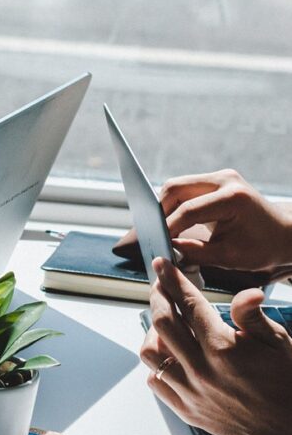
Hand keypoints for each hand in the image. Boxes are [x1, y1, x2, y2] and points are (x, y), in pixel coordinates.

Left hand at [140, 257, 291, 434]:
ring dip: (153, 333)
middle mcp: (202, 370)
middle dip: (158, 298)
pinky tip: (169, 355)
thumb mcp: (277, 342)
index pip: (189, 304)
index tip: (162, 266)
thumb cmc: (287, 381)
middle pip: (162, 323)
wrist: (291, 427)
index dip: (172, 280)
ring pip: (151, 354)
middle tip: (160, 287)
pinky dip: (156, 365)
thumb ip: (253, 316)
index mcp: (224, 348)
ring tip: (164, 323)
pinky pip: (156, 382)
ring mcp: (191, 393)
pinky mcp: (187, 411)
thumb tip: (247, 292)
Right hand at [161, 169, 291, 271]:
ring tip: (163, 230)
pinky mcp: (216, 181)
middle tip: (155, 235)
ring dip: (165, 207)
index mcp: (232, 198)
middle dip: (160, 212)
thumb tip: (168, 250)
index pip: (188, 210)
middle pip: (175, 188)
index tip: (158, 244)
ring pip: (177, 186)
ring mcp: (220, 177)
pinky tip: (173, 223)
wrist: (283, 234)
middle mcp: (225, 180)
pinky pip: (186, 189)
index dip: (168, 228)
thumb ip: (195, 252)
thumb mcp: (229, 257)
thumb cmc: (263, 247)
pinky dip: (175, 205)